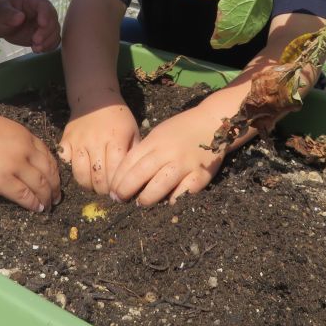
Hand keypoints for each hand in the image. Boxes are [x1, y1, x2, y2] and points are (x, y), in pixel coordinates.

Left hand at [0, 0, 59, 51]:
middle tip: (35, 41)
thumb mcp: (1, 13)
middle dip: (46, 32)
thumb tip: (20, 17)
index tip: (42, 24)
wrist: (3, 23)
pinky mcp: (46, 35)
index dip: (45, 14)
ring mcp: (46, 24)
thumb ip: (9, 15)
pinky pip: (53, 40)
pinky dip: (49, 46)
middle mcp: (43, 12)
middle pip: (53, 20)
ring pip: (55, 32)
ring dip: (48, 41)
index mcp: (34, 2)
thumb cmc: (1, 14)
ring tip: (35, 48)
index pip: (44, 6)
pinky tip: (38, 49)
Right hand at [0, 110, 60, 211]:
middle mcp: (25, 151)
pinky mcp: (2, 181)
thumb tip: (24, 153)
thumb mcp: (4, 128)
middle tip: (57, 197)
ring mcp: (15, 166)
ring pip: (40, 185)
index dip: (54, 171)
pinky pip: (24, 195)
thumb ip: (17, 140)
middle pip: (48, 172)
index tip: (55, 180)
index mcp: (26, 137)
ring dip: (47, 198)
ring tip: (48, 206)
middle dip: (55, 186)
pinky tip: (37, 209)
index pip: (48, 156)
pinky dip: (33, 204)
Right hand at [58, 104, 139, 195]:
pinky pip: (65, 162)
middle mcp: (96, 141)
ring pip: (80, 174)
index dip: (117, 186)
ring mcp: (79, 141)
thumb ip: (134, 154)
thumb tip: (135, 179)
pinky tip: (80, 168)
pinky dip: (71, 168)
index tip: (119, 192)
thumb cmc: (118, 118)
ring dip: (87, 184)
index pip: (114, 172)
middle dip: (103, 190)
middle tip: (107, 191)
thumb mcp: (133, 132)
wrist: (95, 99)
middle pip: (97, 177)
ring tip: (94, 184)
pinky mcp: (65, 140)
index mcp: (116, 140)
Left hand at [109, 104, 225, 206]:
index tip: (113, 190)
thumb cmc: (181, 130)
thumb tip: (126, 177)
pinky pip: (183, 194)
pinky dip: (173, 200)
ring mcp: (185, 164)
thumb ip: (145, 152)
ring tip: (141, 203)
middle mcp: (168, 152)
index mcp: (155, 141)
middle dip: (125, 190)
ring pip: (159, 187)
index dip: (118, 179)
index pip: (129, 162)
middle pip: (140, 174)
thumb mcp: (159, 134)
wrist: (212, 123)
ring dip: (146, 198)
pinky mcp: (201, 175)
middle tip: (120, 199)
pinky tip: (166, 203)